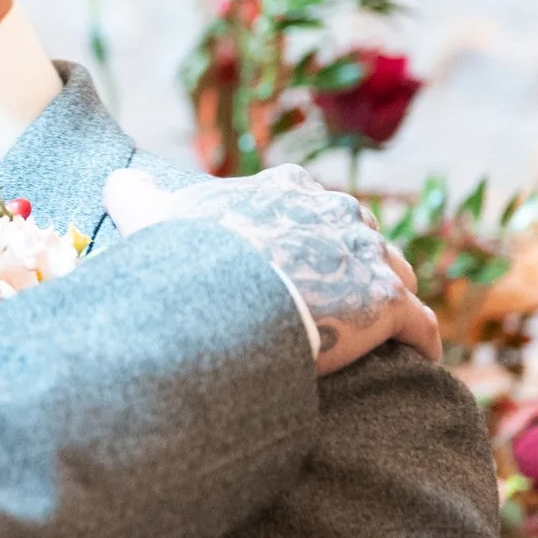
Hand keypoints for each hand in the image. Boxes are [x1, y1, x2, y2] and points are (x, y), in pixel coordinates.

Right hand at [103, 163, 439, 375]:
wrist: (228, 294)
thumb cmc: (190, 254)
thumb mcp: (153, 213)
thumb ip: (137, 193)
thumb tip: (117, 180)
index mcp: (289, 188)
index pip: (308, 201)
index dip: (302, 229)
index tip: (294, 256)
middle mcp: (339, 212)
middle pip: (357, 234)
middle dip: (350, 260)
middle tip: (334, 295)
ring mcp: (369, 257)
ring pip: (396, 272)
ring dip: (389, 295)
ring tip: (380, 327)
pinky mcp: (390, 303)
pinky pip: (420, 324)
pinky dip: (419, 340)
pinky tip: (416, 357)